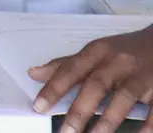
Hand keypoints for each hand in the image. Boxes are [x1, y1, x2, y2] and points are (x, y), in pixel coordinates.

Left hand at [31, 25, 152, 132]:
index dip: (54, 88)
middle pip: (96, 85)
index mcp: (98, 51)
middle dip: (79, 110)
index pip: (71, 70)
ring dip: (108, 120)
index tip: (39, 106)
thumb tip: (34, 73)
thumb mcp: (95, 51)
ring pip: (123, 98)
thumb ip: (66, 64)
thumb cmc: (125, 49)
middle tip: (66, 131)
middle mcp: (117, 62)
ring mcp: (141, 75)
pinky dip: (147, 124)